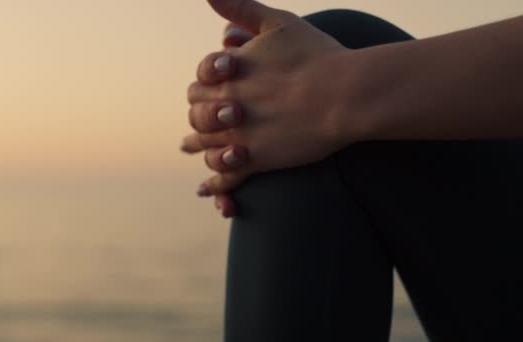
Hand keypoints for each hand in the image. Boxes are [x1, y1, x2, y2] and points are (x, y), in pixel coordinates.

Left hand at [183, 0, 356, 216]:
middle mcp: (225, 106)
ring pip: (205, 146)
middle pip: (196, 114)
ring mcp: (238, 135)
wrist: (343, 93)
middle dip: (198, 115)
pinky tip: (207, 189)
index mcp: (227, 75)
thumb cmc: (314, 56)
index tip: (214, 85)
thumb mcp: (276, 23)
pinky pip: (225, 176)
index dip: (205, 83)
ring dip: (198, 146)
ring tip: (192, 149)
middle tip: (202, 121)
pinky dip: (214, 184)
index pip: (199, 81)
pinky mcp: (255, 160)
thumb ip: (242, 10)